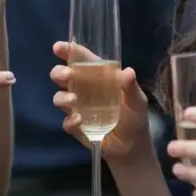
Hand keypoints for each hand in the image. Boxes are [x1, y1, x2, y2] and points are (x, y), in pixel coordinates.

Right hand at [50, 41, 153, 162]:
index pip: (80, 60)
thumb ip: (130, 87)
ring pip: (59, 97)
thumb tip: (127, 72)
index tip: (58, 47)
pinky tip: (78, 121)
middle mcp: (83, 89)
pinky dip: (70, 121)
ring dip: (62, 97)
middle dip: (59, 73)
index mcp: (98, 77)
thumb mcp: (137, 101)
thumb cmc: (134, 117)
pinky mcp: (76, 126)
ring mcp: (77, 108)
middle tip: (66, 75)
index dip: (68, 51)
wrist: (132, 148)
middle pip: (63, 76)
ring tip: (73, 101)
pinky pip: (66, 122)